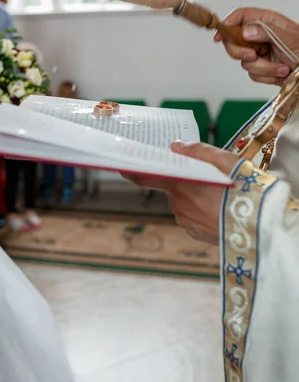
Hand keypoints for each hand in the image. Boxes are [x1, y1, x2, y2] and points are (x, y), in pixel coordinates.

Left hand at [123, 142, 237, 245]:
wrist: (258, 228)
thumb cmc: (243, 191)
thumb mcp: (226, 161)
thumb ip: (198, 152)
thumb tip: (176, 147)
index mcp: (180, 184)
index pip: (146, 177)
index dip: (133, 172)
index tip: (123, 167)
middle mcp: (177, 204)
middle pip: (175, 188)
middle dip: (188, 183)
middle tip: (211, 180)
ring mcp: (185, 221)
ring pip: (186, 204)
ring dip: (198, 199)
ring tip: (222, 197)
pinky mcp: (196, 234)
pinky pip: (195, 218)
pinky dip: (204, 213)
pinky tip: (221, 210)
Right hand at [214, 7, 298, 84]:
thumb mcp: (289, 37)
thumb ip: (267, 31)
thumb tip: (246, 32)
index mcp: (267, 22)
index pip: (240, 17)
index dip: (227, 24)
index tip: (220, 36)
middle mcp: (260, 36)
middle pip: (234, 41)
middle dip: (241, 52)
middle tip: (254, 56)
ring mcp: (260, 53)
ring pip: (245, 62)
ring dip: (263, 68)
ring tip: (282, 68)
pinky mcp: (261, 68)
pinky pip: (253, 74)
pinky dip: (266, 76)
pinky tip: (281, 73)